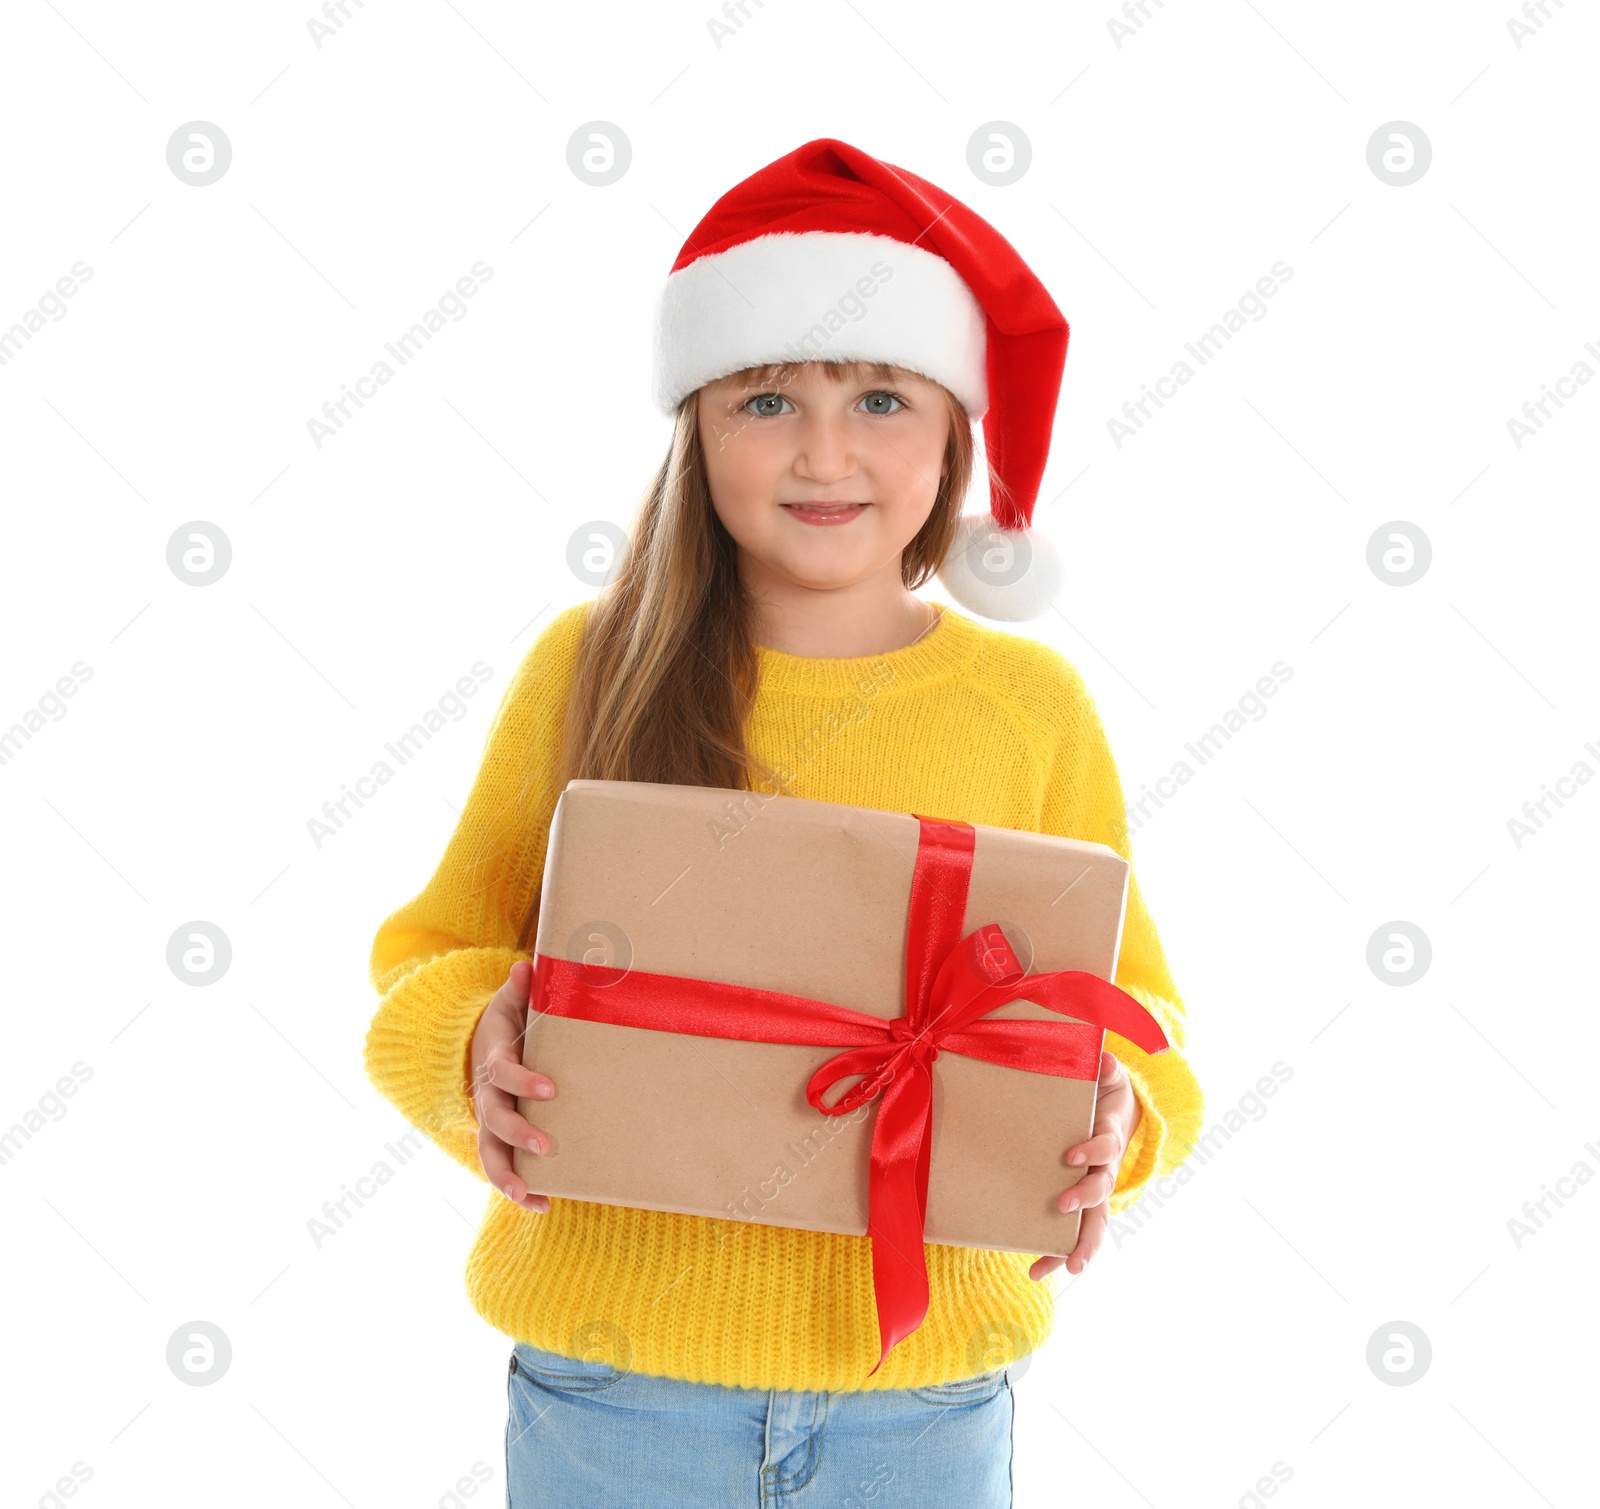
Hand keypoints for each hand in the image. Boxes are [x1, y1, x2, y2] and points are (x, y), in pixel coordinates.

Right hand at [469, 957, 557, 1212]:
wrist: (483, 1045)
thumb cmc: (509, 1022)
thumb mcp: (512, 1001)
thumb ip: (520, 989)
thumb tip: (526, 967)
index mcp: (493, 1060)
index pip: (503, 1073)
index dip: (524, 1081)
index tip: (550, 1090)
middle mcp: (486, 1095)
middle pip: (494, 1120)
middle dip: (517, 1135)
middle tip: (545, 1146)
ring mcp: (490, 1120)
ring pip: (489, 1153)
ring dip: (507, 1176)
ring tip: (529, 1197)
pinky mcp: (499, 1139)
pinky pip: (502, 1168)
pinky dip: (520, 1189)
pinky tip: (543, 1205)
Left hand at [1029, 1049, 1140, 1281]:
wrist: (1114, 1113)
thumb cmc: (1102, 1093)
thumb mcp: (1107, 1077)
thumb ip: (1105, 1069)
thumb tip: (1102, 1059)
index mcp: (1108, 1139)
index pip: (1105, 1147)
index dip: (1091, 1150)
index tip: (1070, 1155)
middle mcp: (1105, 1170)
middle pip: (1102, 1192)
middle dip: (1085, 1201)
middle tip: (1063, 1206)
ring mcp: (1094, 1190)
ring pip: (1095, 1223)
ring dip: (1082, 1244)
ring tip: (1068, 1266)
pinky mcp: (1080, 1204)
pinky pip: (1073, 1233)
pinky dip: (1057, 1253)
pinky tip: (1036, 1269)